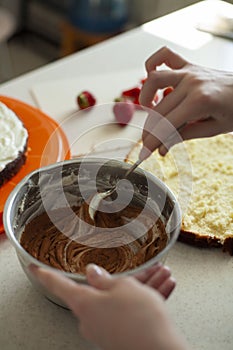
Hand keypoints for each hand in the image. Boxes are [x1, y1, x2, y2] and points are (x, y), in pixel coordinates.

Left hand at [30, 264, 187, 349]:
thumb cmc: (139, 318)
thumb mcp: (123, 287)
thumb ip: (104, 278)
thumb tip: (93, 273)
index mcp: (84, 303)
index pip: (59, 284)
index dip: (46, 274)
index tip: (35, 268)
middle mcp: (91, 319)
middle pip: (104, 291)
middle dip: (128, 278)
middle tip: (145, 269)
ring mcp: (106, 330)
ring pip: (122, 301)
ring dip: (142, 288)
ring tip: (161, 276)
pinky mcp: (120, 337)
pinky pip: (130, 313)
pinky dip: (145, 301)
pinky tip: (162, 288)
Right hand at [139, 46, 232, 156]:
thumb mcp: (213, 129)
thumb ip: (184, 136)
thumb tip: (161, 148)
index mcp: (200, 101)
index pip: (166, 125)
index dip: (153, 142)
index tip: (145, 153)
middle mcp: (192, 83)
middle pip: (159, 109)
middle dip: (149, 131)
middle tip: (149, 144)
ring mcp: (189, 71)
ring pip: (154, 80)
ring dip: (145, 97)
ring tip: (149, 111)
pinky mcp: (189, 65)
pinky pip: (164, 55)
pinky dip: (152, 64)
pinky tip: (152, 80)